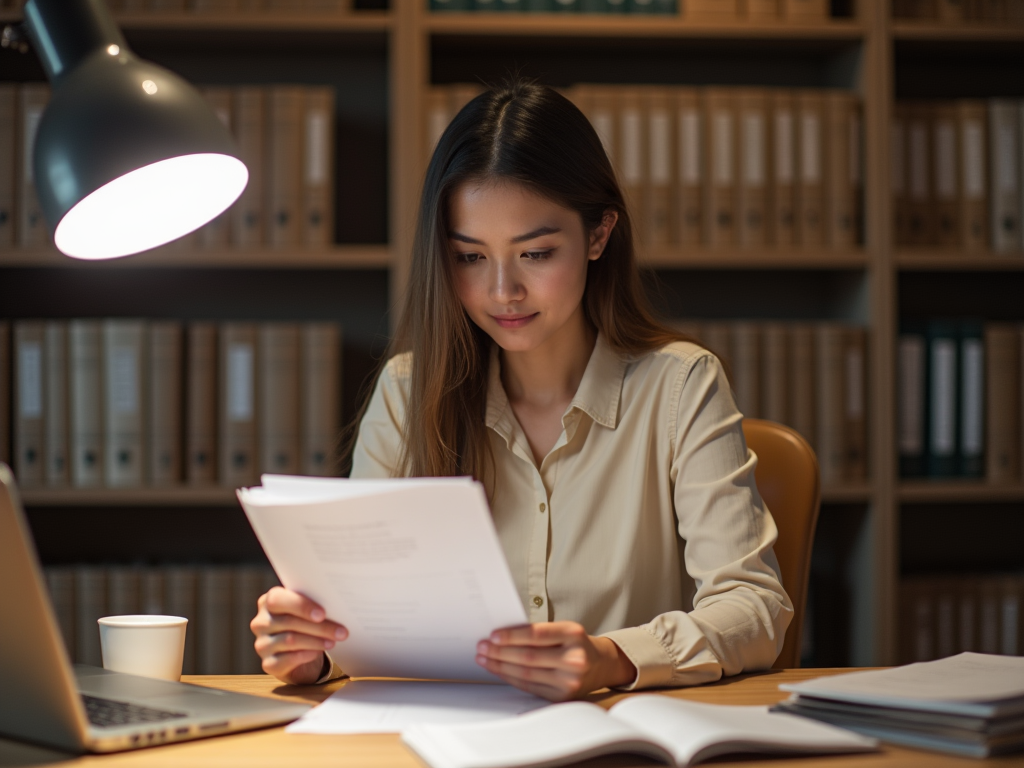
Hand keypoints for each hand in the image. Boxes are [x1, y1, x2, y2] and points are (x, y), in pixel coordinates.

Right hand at [250, 587, 347, 684]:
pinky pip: (286, 660)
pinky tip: (317, 653)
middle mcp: (261, 622)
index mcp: (268, 601)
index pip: (278, 600)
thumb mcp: (306, 609)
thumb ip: (313, 603)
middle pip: (289, 622)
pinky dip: (305, 655)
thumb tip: (336, 605)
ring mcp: (262, 644)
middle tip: (341, 631)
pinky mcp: (267, 664)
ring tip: (333, 641)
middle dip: (319, 627)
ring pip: (290, 640)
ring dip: (316, 641)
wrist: (298, 651)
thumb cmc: (304, 623)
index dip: (301, 606)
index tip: (322, 613)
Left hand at [475, 621, 636, 700]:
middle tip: (482, 646)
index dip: (512, 635)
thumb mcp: (563, 629)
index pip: (537, 634)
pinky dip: (510, 678)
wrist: (600, 665)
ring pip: (526, 674)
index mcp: (574, 635)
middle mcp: (575, 659)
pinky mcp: (562, 696)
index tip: (493, 635)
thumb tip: (501, 635)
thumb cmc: (575, 643)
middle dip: (500, 652)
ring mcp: (570, 681)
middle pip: (529, 657)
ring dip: (501, 666)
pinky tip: (499, 670)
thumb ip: (538, 632)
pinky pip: (530, 687)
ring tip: (484, 658)